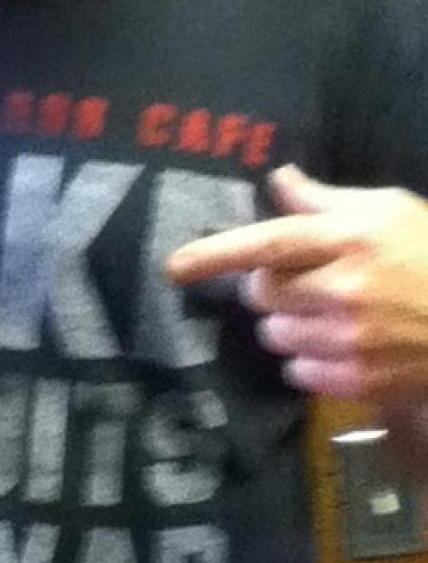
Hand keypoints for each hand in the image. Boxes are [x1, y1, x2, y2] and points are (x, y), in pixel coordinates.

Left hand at [167, 165, 427, 401]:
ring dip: (288, 326)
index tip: (174, 267)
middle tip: (303, 284)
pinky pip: (299, 373)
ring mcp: (352, 341)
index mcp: (349, 240)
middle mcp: (344, 290)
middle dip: (270, 289)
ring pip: (276, 336)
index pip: (269, 243)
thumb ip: (326, 201)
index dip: (218, 254)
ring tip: (327, 316)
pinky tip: (341, 347)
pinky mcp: (360, 381)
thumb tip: (277, 181)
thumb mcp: (389, 211)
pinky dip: (308, 362)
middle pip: (262, 295)